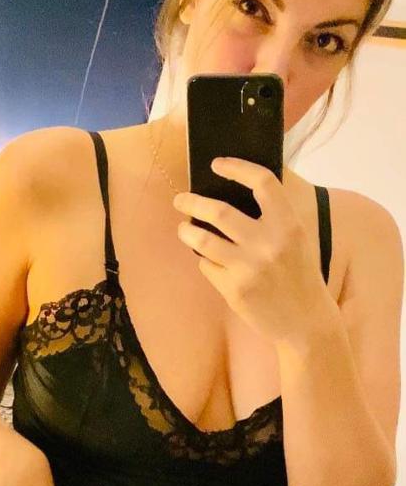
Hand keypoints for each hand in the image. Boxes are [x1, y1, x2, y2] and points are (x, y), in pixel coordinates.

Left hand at [173, 156, 330, 347]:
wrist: (306, 322)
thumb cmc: (300, 275)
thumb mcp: (298, 239)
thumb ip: (274, 216)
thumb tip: (234, 190)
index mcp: (289, 224)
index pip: (262, 182)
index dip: (237, 167)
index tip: (217, 164)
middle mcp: (268, 243)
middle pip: (219, 211)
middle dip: (192, 202)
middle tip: (180, 199)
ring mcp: (249, 268)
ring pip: (202, 239)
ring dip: (186, 231)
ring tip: (183, 228)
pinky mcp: (234, 290)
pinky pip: (207, 266)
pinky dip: (204, 260)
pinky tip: (209, 260)